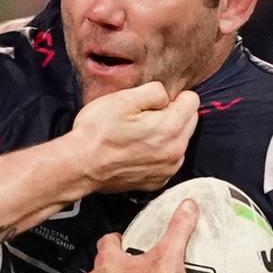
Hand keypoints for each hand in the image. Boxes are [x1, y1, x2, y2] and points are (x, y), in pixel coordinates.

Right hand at [68, 82, 198, 192]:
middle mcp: (176, 151)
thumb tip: (166, 94)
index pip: (192, 100)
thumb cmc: (97, 131)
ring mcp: (168, 169)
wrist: (80, 166)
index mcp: (170, 127)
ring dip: (167, 134)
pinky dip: (159, 153)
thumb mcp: (122, 99)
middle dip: (173, 114)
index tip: (151, 102)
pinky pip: (169, 159)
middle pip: (190, 121)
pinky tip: (137, 150)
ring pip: (180, 141)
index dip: (172, 96)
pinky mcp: (158, 181)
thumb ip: (153, 91)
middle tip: (142, 117)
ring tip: (138, 134)